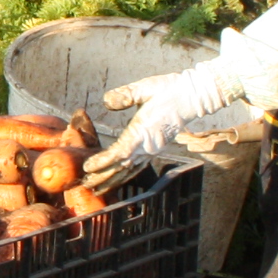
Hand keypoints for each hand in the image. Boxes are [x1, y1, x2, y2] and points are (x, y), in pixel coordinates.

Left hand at [83, 63, 240, 189]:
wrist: (192, 96)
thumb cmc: (168, 90)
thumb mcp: (145, 88)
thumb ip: (125, 95)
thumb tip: (106, 101)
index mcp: (144, 132)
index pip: (120, 153)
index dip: (103, 162)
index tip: (88, 167)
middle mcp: (148, 145)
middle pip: (122, 167)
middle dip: (102, 177)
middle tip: (85, 184)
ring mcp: (153, 149)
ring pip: (129, 170)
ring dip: (112, 180)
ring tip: (97, 189)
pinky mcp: (156, 148)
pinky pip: (138, 166)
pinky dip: (125, 175)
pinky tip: (118, 180)